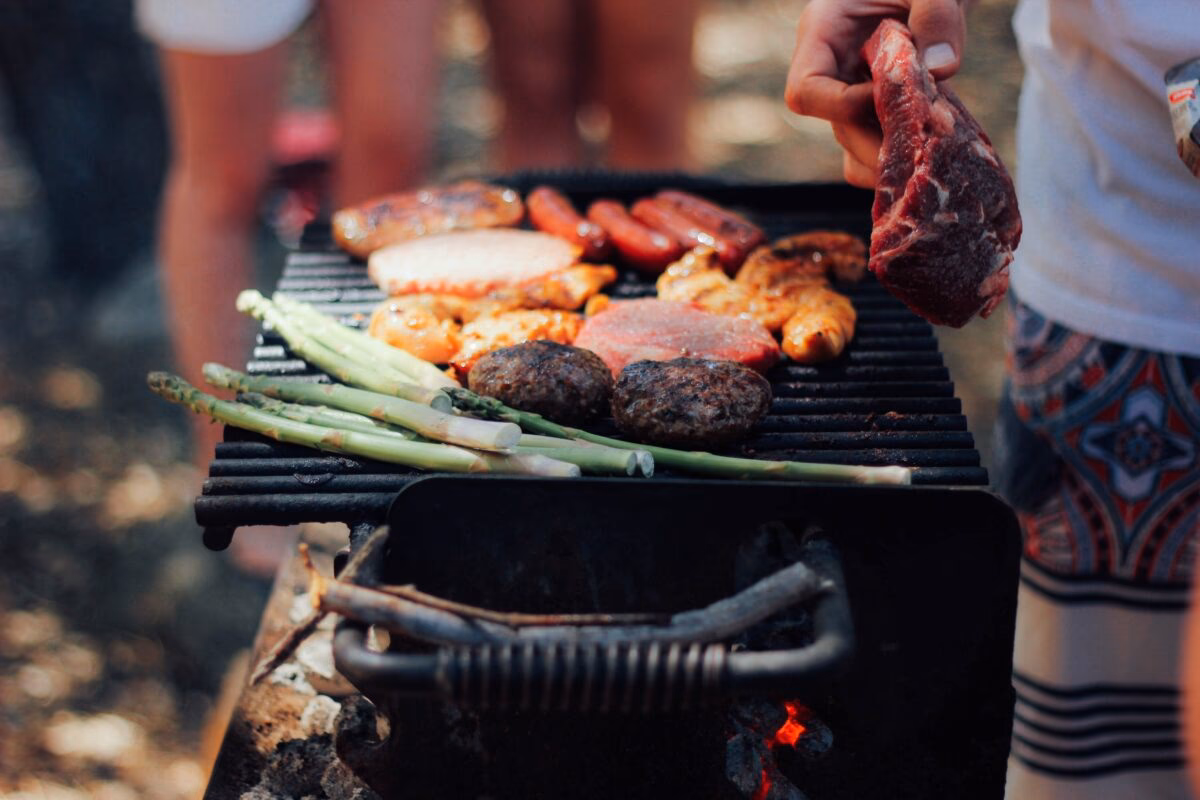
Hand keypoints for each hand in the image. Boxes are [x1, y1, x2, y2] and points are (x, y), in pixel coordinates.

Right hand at [785, 0, 966, 187]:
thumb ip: (937, 13)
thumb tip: (942, 69)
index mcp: (824, 31)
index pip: (806, 91)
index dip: (844, 106)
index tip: (895, 96)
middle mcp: (833, 68)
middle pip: (838, 128)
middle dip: (881, 143)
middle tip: (929, 148)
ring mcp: (855, 91)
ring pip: (857, 147)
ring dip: (894, 157)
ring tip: (937, 149)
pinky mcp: (879, 107)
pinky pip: (877, 149)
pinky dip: (905, 157)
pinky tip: (939, 145)